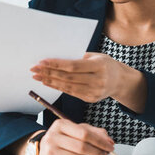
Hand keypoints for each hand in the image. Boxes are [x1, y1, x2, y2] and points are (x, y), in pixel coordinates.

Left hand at [31, 53, 146, 112]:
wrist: (120, 80)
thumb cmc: (105, 63)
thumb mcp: (96, 56)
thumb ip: (79, 57)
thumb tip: (56, 57)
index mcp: (100, 66)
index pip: (73, 66)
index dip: (56, 64)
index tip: (42, 61)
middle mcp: (98, 80)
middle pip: (68, 77)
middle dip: (49, 73)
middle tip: (34, 69)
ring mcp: (95, 92)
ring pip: (68, 87)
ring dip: (50, 81)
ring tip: (37, 76)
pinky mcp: (90, 99)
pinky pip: (71, 93)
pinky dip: (58, 87)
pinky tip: (48, 83)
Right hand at [38, 119, 112, 154]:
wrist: (43, 148)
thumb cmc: (63, 139)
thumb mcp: (76, 130)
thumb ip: (94, 133)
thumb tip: (109, 141)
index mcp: (60, 125)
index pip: (84, 133)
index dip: (100, 141)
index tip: (109, 147)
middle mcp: (52, 137)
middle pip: (82, 147)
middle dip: (98, 152)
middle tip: (104, 154)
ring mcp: (49, 152)